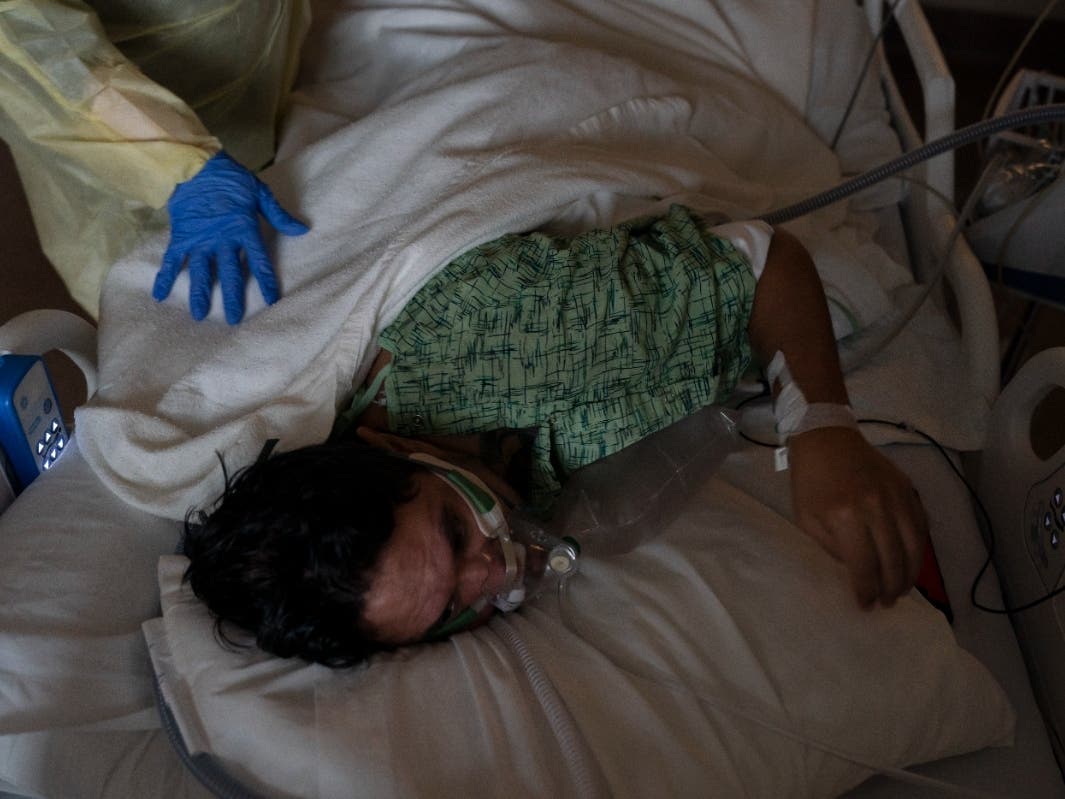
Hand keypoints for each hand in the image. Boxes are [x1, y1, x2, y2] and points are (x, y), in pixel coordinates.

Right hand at [152, 151, 309, 323]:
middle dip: (233, 297)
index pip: (259, 262)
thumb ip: (279, 215)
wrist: (196, 165)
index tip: (272, 302)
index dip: (266, 283)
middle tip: (235, 320)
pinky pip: (171, 260)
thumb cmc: (231, 178)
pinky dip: (164, 277)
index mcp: (244, 230)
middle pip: (229, 274)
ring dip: (200, 294)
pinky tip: (160, 295)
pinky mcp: (180, 236)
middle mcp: (222, 240)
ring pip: (200, 272)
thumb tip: (303, 229)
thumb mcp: (260, 193)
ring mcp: (199, 240)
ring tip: (200, 315)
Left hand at [787, 426, 928, 608]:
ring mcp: (896, 497)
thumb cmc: (810, 481)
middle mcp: (876, 508)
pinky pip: (921, 526)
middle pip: (893, 560)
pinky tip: (911, 562)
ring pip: (915, 546)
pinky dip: (920, 548)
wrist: (827, 439)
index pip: (864, 566)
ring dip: (911, 573)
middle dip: (891, 588)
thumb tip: (857, 571)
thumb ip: (832, 548)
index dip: (867, 590)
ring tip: (903, 589)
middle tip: (887, 603)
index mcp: (845, 517)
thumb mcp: (806, 519)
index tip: (867, 605)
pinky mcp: (908, 488)